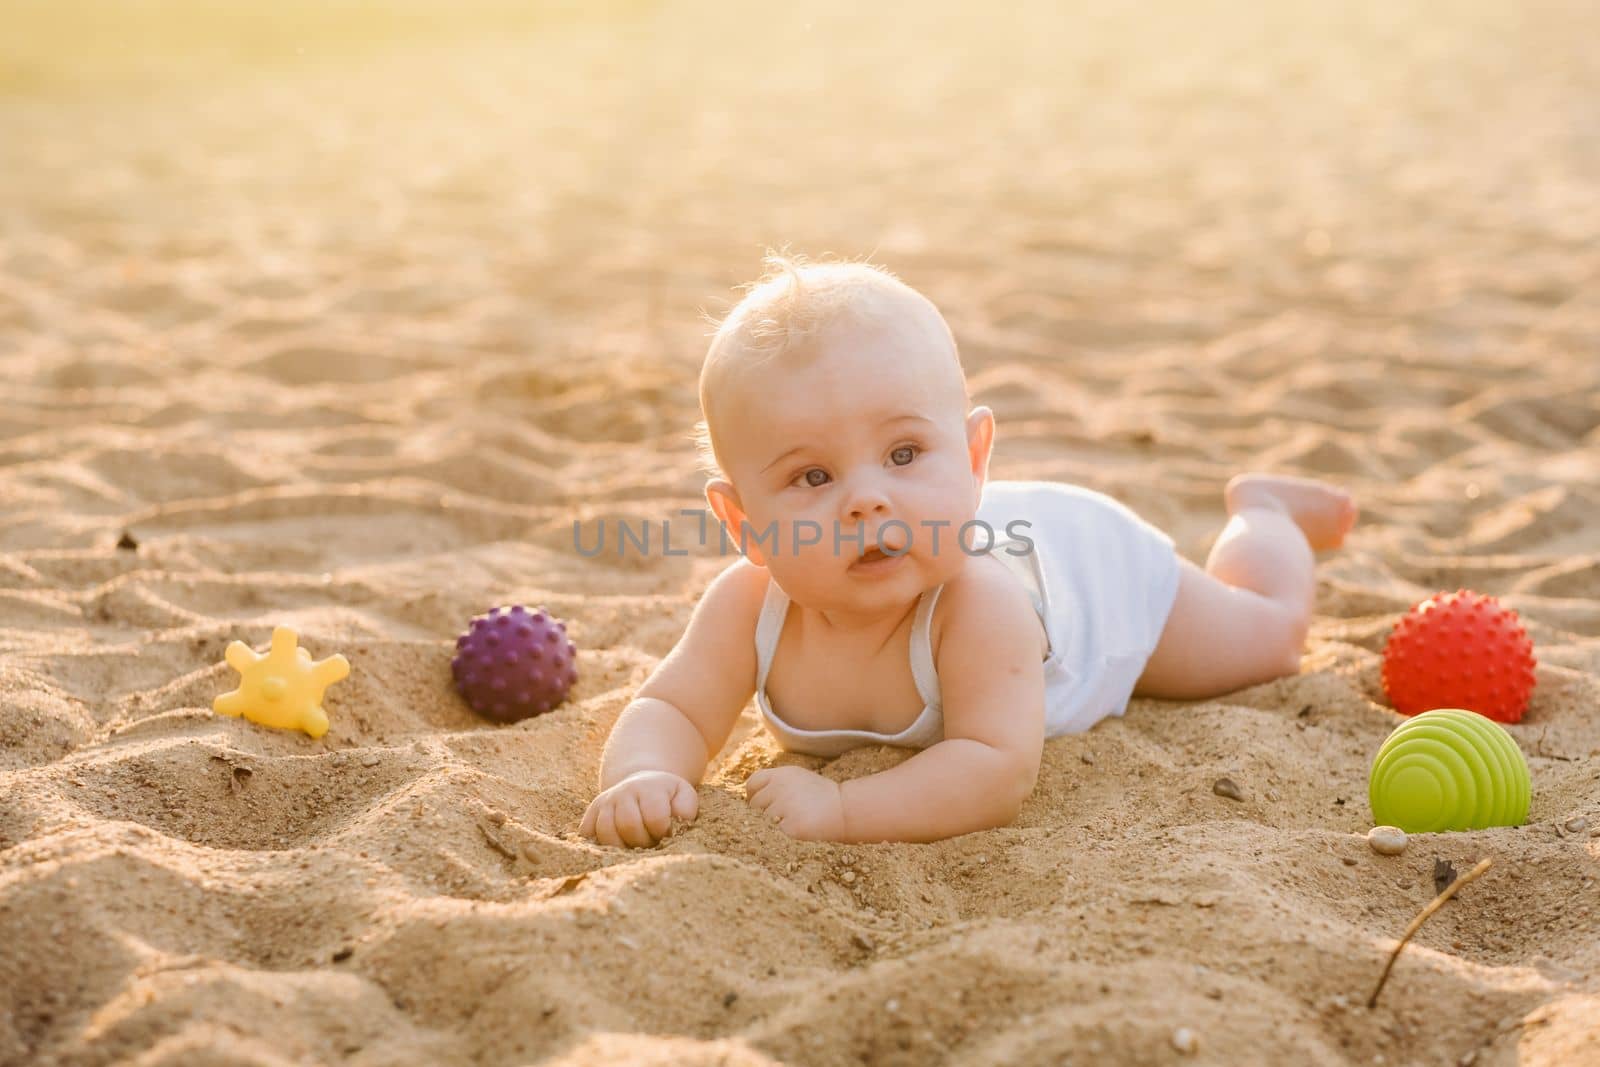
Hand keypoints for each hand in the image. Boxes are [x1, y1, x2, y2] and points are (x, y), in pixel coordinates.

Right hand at [579, 770, 698, 848]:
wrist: (642, 783)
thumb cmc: (666, 797)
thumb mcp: (684, 796)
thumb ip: (686, 809)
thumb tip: (675, 822)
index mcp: (650, 788)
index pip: (655, 817)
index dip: (663, 832)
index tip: (666, 834)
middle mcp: (624, 792)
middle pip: (628, 825)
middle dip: (643, 842)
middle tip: (651, 842)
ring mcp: (605, 802)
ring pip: (605, 832)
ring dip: (622, 847)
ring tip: (634, 845)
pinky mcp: (591, 813)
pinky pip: (588, 834)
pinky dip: (600, 845)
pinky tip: (617, 844)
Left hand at [745, 766, 845, 840]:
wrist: (844, 809)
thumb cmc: (821, 795)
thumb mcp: (798, 779)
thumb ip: (776, 782)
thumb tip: (753, 795)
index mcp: (781, 774)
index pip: (753, 782)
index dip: (752, 794)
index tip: (757, 802)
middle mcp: (779, 787)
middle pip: (755, 803)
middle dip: (763, 811)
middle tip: (781, 815)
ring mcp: (783, 807)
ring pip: (764, 820)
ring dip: (775, 823)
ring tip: (796, 818)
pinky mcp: (789, 825)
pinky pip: (777, 832)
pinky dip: (786, 832)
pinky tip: (800, 827)